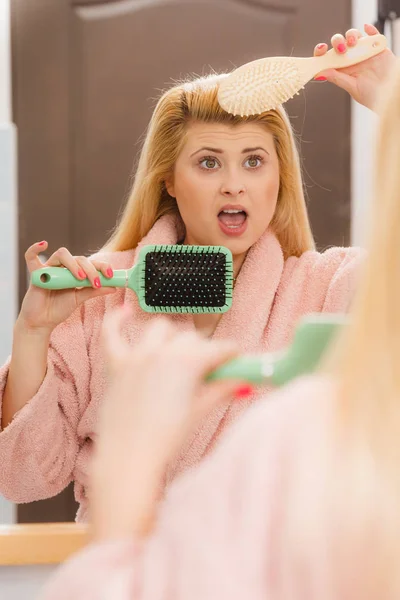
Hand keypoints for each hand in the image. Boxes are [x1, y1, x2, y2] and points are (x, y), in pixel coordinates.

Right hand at [18, 241, 115, 333]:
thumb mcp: (80, 299)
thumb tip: (114, 287)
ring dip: (73, 264)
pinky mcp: (35, 273)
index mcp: (75, 272)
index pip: (90, 262)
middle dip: (90, 269)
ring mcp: (49, 269)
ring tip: (80, 278)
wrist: (42, 321)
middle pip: (78, 258)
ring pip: (62, 255)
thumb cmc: (59, 309)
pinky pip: (31, 257)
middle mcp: (63, 268)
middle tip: (95, 282)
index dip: (101, 266)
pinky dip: (35, 249)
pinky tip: (43, 245)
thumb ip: (95, 291)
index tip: (111, 275)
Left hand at [100, 308, 241, 462]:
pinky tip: (124, 311)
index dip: (231, 353)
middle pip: (191, 339)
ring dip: (171, 337)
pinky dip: (117, 319)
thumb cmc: (167, 439)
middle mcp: (163, 352)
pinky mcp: (116, 365)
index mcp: (188, 362)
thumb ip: (222, 389)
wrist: (129, 459)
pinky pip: (111, 332)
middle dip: (202, 351)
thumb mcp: (200, 411)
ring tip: (175, 353)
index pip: (218, 348)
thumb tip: (243, 380)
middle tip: (206, 370)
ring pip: (159, 329)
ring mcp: (137, 355)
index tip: (236, 358)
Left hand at [313, 23, 396, 109]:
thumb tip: (321, 73)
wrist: (390, 94)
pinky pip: (373, 34)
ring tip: (353, 43)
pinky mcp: (377, 48)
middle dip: (338, 42)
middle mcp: (351, 58)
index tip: (321, 50)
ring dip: (352, 36)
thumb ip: (337, 78)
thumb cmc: (372, 95)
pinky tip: (366, 29)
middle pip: (340, 43)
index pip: (328, 56)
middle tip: (341, 49)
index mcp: (342, 68)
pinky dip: (370, 29)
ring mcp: (363, 52)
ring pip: (354, 36)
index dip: (322, 52)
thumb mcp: (352, 87)